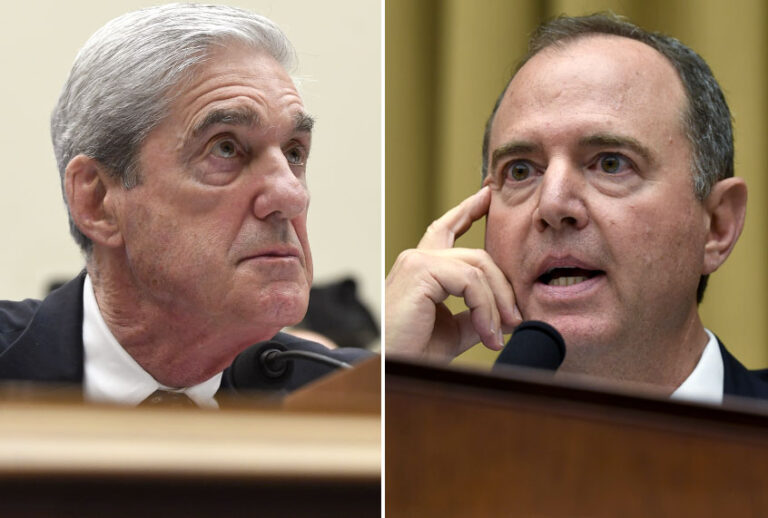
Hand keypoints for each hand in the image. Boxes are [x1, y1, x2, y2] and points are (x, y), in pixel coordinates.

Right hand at [386, 186, 520, 360]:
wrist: (390, 369)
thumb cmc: (412, 352)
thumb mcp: (453, 331)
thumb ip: (475, 314)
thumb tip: (506, 313)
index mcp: (421, 269)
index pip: (446, 229)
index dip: (467, 210)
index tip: (486, 196)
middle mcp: (417, 259)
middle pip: (477, 255)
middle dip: (503, 286)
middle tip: (516, 320)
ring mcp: (417, 261)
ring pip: (478, 267)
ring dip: (497, 303)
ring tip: (499, 334)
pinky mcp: (420, 271)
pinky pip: (470, 280)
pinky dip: (486, 308)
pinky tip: (488, 333)